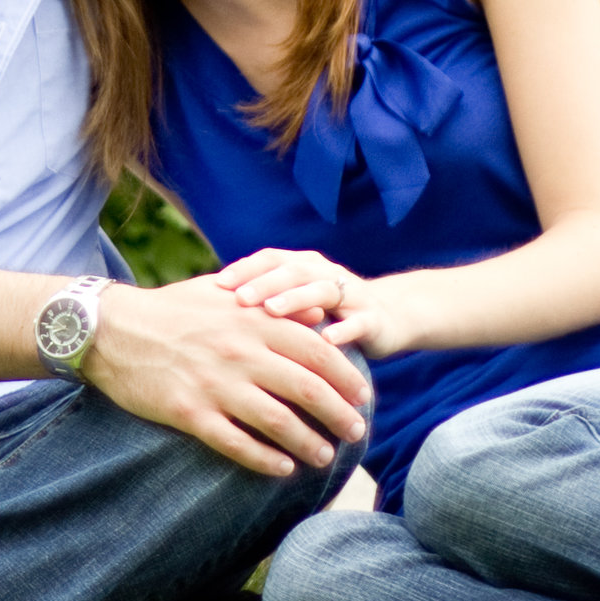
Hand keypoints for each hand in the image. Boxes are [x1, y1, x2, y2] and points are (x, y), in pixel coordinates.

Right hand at [83, 275, 371, 477]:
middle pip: (307, 388)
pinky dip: (264, 459)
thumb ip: (273, 303)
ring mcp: (215, 384)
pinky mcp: (189, 412)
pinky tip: (282, 469)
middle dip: (339, 414)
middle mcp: (239, 352)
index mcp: (252, 320)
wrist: (110, 328)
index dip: (345, 376)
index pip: (316, 350)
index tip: (364, 395)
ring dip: (308, 443)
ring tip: (325, 456)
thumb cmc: (170, 309)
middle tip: (356, 432)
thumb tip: (320, 311)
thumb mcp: (224, 293)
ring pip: (277, 421)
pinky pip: (236, 443)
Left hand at [218, 248, 416, 360]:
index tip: (216, 285)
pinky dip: (342, 330)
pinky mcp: (373, 319)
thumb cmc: (327, 314)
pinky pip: (358, 322)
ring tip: (273, 311)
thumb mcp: (296, 304)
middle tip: (239, 299)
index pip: (270, 259)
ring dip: (296, 299)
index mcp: (303, 266)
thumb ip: (264, 301)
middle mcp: (326, 273)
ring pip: (322, 290)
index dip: (245, 269)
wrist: (389, 318)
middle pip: (292, 270)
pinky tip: (326, 341)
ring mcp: (351, 294)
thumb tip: (210, 307)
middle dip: (264, 283)